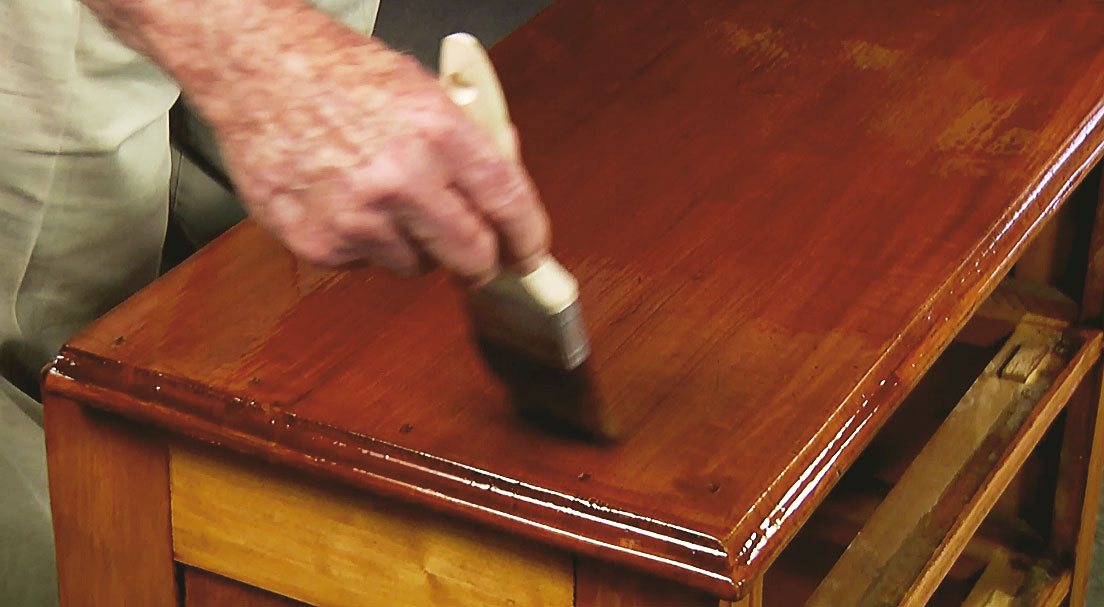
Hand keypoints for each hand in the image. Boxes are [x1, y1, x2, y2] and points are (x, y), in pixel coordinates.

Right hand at [205, 34, 549, 285]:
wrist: (255, 69)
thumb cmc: (335, 72)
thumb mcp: (422, 88)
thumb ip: (468, 142)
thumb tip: (506, 184)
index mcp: (437, 132)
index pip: (509, 204)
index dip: (528, 239)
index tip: (530, 255)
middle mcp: (401, 179)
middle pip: (472, 257)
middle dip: (481, 263)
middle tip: (475, 257)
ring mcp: (358, 218)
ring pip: (417, 266)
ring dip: (412, 246)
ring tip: (381, 198)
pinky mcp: (320, 244)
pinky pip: (366, 266)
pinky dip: (363, 244)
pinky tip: (344, 202)